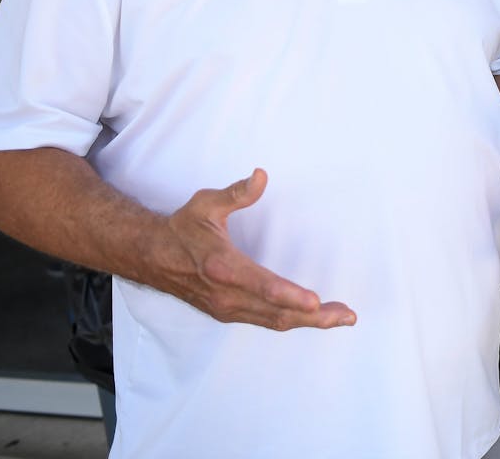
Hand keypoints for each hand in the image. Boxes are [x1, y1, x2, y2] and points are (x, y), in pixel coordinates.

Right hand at [157, 168, 356, 330]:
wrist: (152, 257)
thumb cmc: (183, 228)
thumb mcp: (206, 203)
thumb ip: (236, 193)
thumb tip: (260, 176)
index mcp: (223, 267)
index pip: (262, 286)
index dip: (289, 295)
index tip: (315, 301)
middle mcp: (226, 295)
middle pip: (276, 313)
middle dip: (314, 317)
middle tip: (346, 316)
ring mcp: (227, 308)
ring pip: (274, 321)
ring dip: (309, 322)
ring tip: (340, 318)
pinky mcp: (228, 313)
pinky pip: (266, 321)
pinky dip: (292, 320)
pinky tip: (313, 317)